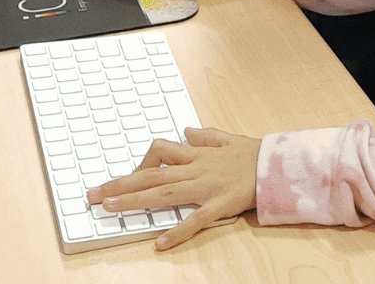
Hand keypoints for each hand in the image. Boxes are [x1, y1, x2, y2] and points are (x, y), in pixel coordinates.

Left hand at [90, 127, 259, 249]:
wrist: (281, 166)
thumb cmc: (256, 154)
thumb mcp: (228, 139)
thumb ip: (206, 137)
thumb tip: (186, 131)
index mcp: (198, 154)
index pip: (160, 152)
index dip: (140, 163)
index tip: (125, 175)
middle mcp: (197, 169)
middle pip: (151, 174)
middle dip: (120, 183)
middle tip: (94, 194)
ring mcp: (206, 187)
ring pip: (163, 192)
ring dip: (134, 200)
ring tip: (109, 208)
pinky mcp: (219, 204)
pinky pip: (194, 219)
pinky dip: (176, 232)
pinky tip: (160, 243)